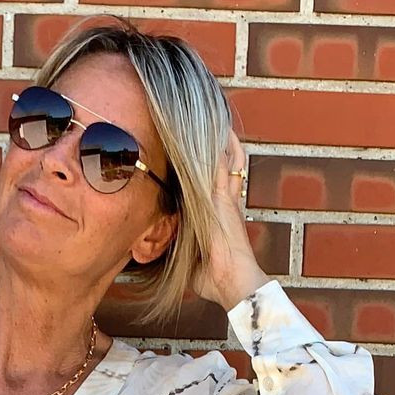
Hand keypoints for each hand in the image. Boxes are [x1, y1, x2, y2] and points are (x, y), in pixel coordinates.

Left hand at [187, 127, 267, 311]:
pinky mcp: (224, 197)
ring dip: (218, 136)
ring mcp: (226, 196)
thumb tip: (160, 259)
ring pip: (225, 156)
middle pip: (224, 160)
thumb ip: (180, 254)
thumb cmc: (215, 279)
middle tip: (207, 117)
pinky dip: (219, 144)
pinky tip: (214, 125)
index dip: (210, 162)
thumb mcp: (190, 263)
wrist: (234, 284)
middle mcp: (225, 200)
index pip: (215, 180)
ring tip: (211, 111)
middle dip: (218, 140)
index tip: (199, 145)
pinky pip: (221, 162)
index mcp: (220, 212)